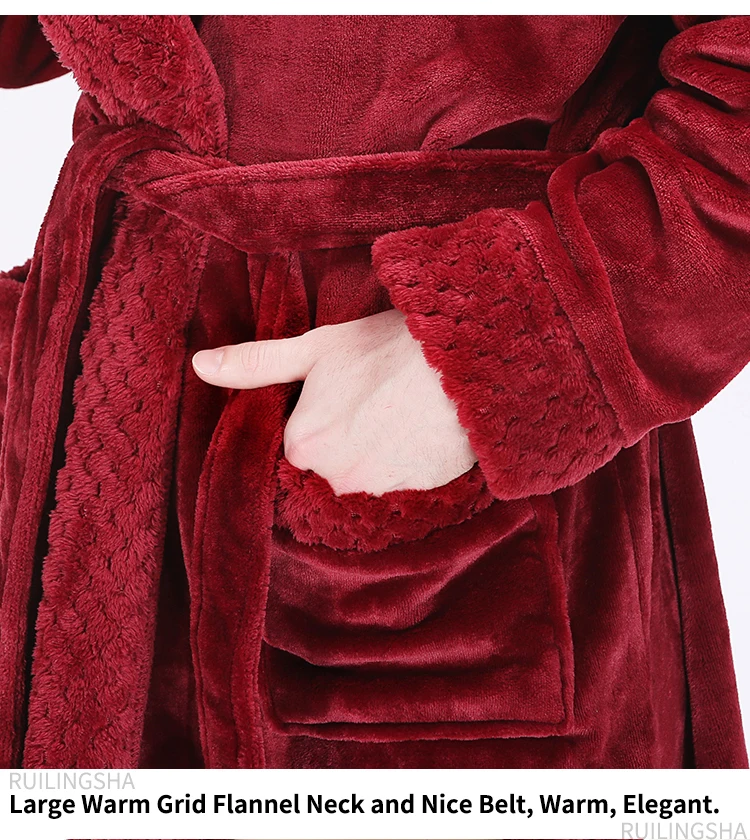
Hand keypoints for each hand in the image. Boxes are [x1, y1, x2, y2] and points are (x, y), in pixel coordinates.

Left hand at [192, 309, 476, 495]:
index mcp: (302, 446)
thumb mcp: (316, 349)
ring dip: (372, 454)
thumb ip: (255, 364)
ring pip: (360, 478)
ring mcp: (378, 493)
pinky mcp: (417, 497)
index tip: (339, 397)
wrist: (466, 359)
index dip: (315, 419)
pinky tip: (414, 432)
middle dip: (341, 439)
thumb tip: (199, 365)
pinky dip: (401, 465)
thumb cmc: (387, 347)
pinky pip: (396, 487)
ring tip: (395, 413)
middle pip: (326, 466)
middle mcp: (334, 479)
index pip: (294, 445)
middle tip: (370, 401)